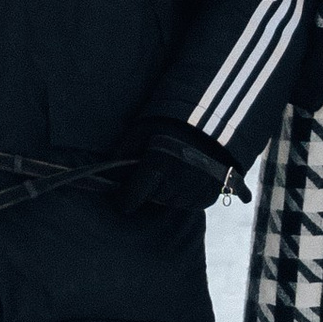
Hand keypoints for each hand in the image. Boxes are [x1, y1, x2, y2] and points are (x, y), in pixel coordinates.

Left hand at [115, 123, 232, 218]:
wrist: (214, 118)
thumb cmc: (172, 121)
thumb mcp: (142, 129)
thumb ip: (124, 150)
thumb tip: (108, 171)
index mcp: (157, 165)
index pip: (132, 196)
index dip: (125, 198)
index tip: (123, 198)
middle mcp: (176, 181)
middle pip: (154, 199)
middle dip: (151, 189)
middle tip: (156, 171)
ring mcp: (196, 189)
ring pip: (173, 203)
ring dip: (169, 193)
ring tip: (173, 172)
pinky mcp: (211, 193)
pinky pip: (193, 204)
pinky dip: (188, 195)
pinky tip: (189, 178)